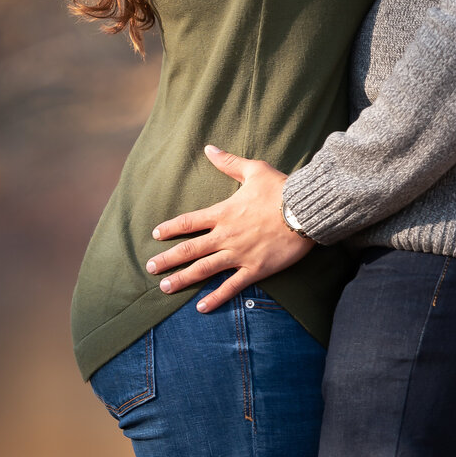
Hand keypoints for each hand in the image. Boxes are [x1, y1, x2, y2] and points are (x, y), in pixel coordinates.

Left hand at [146, 144, 311, 312]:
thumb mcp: (254, 170)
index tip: (156, 235)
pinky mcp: (255, 269)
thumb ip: (229, 163)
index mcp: (223, 213)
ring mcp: (239, 254)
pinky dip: (215, 298)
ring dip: (182, 279)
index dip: (170, 229)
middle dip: (168, 259)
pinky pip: (231, 286)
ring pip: (204, 270)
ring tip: (165, 287)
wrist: (305, 211)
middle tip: (150, 268)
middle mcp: (226, 236)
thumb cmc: (281, 189)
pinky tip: (201, 308)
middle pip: (189, 249)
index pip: (189, 222)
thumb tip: (209, 148)